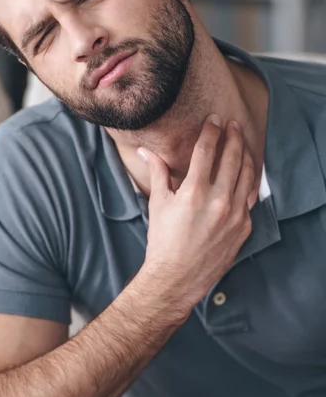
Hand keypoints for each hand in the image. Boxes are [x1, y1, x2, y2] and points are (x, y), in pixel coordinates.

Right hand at [138, 115, 253, 323]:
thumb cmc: (163, 240)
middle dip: (233, 136)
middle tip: (232, 125)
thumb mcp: (158, 203)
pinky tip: (246, 173)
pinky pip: (251, 197)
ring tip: (242, 143)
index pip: (206, 150)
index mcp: (194, 191)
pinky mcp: (244, 227)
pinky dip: (249, 181)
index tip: (214, 119)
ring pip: (247, 175)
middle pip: (232, 157)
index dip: (211, 131)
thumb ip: (157, 172)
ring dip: (245, 155)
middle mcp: (218, 200)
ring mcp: (235, 214)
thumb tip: (145, 151)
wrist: (177, 277)